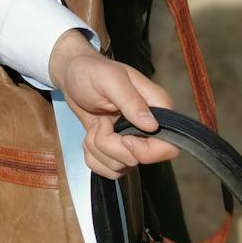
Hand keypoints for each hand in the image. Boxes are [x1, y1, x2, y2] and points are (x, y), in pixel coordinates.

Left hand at [49, 30, 179, 177]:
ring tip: (95, 126)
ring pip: (121, 168)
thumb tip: (152, 125)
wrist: (72, 78)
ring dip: (98, 149)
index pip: (169, 147)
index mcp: (157, 108)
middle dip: (111, 146)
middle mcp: (149, 128)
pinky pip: (108, 170)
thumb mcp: (110, 80)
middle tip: (100, 123)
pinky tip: (90, 137)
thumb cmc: (91, 72)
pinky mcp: (117, 150)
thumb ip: (130, 101)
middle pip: (139, 160)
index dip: (145, 150)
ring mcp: (133, 141)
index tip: (123, 137)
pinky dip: (93, 157)